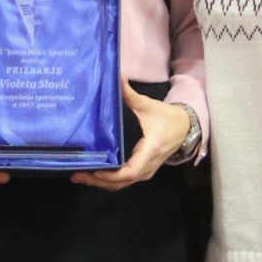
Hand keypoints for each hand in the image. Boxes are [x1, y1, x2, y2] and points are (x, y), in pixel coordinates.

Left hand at [70, 76, 190, 191]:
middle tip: (76, 175)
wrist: (185, 128)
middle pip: (122, 182)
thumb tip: (118, 76)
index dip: (111, 175)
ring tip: (80, 176)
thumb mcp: (149, 105)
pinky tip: (94, 174)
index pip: (131, 171)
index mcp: (149, 150)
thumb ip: (131, 94)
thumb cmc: (167, 117)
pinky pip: (124, 181)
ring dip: (101, 183)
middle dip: (98, 181)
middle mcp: (147, 166)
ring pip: (122, 184)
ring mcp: (146, 171)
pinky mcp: (143, 171)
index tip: (94, 170)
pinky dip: (108, 180)